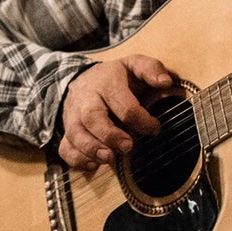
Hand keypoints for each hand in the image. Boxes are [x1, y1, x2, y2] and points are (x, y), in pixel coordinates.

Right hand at [57, 54, 175, 169]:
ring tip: (108, 159)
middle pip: (92, 117)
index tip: (155, 129)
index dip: (142, 120)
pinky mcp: (67, 131)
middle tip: (127, 147)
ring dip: (91, 149)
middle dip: (109, 135)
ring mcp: (74, 116)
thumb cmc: (116, 78)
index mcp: (106, 83)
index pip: (124, 104)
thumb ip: (151, 69)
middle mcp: (86, 99)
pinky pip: (65, 147)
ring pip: (75, 134)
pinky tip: (93, 165)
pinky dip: (76, 159)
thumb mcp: (133, 65)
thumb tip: (166, 82)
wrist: (83, 79)